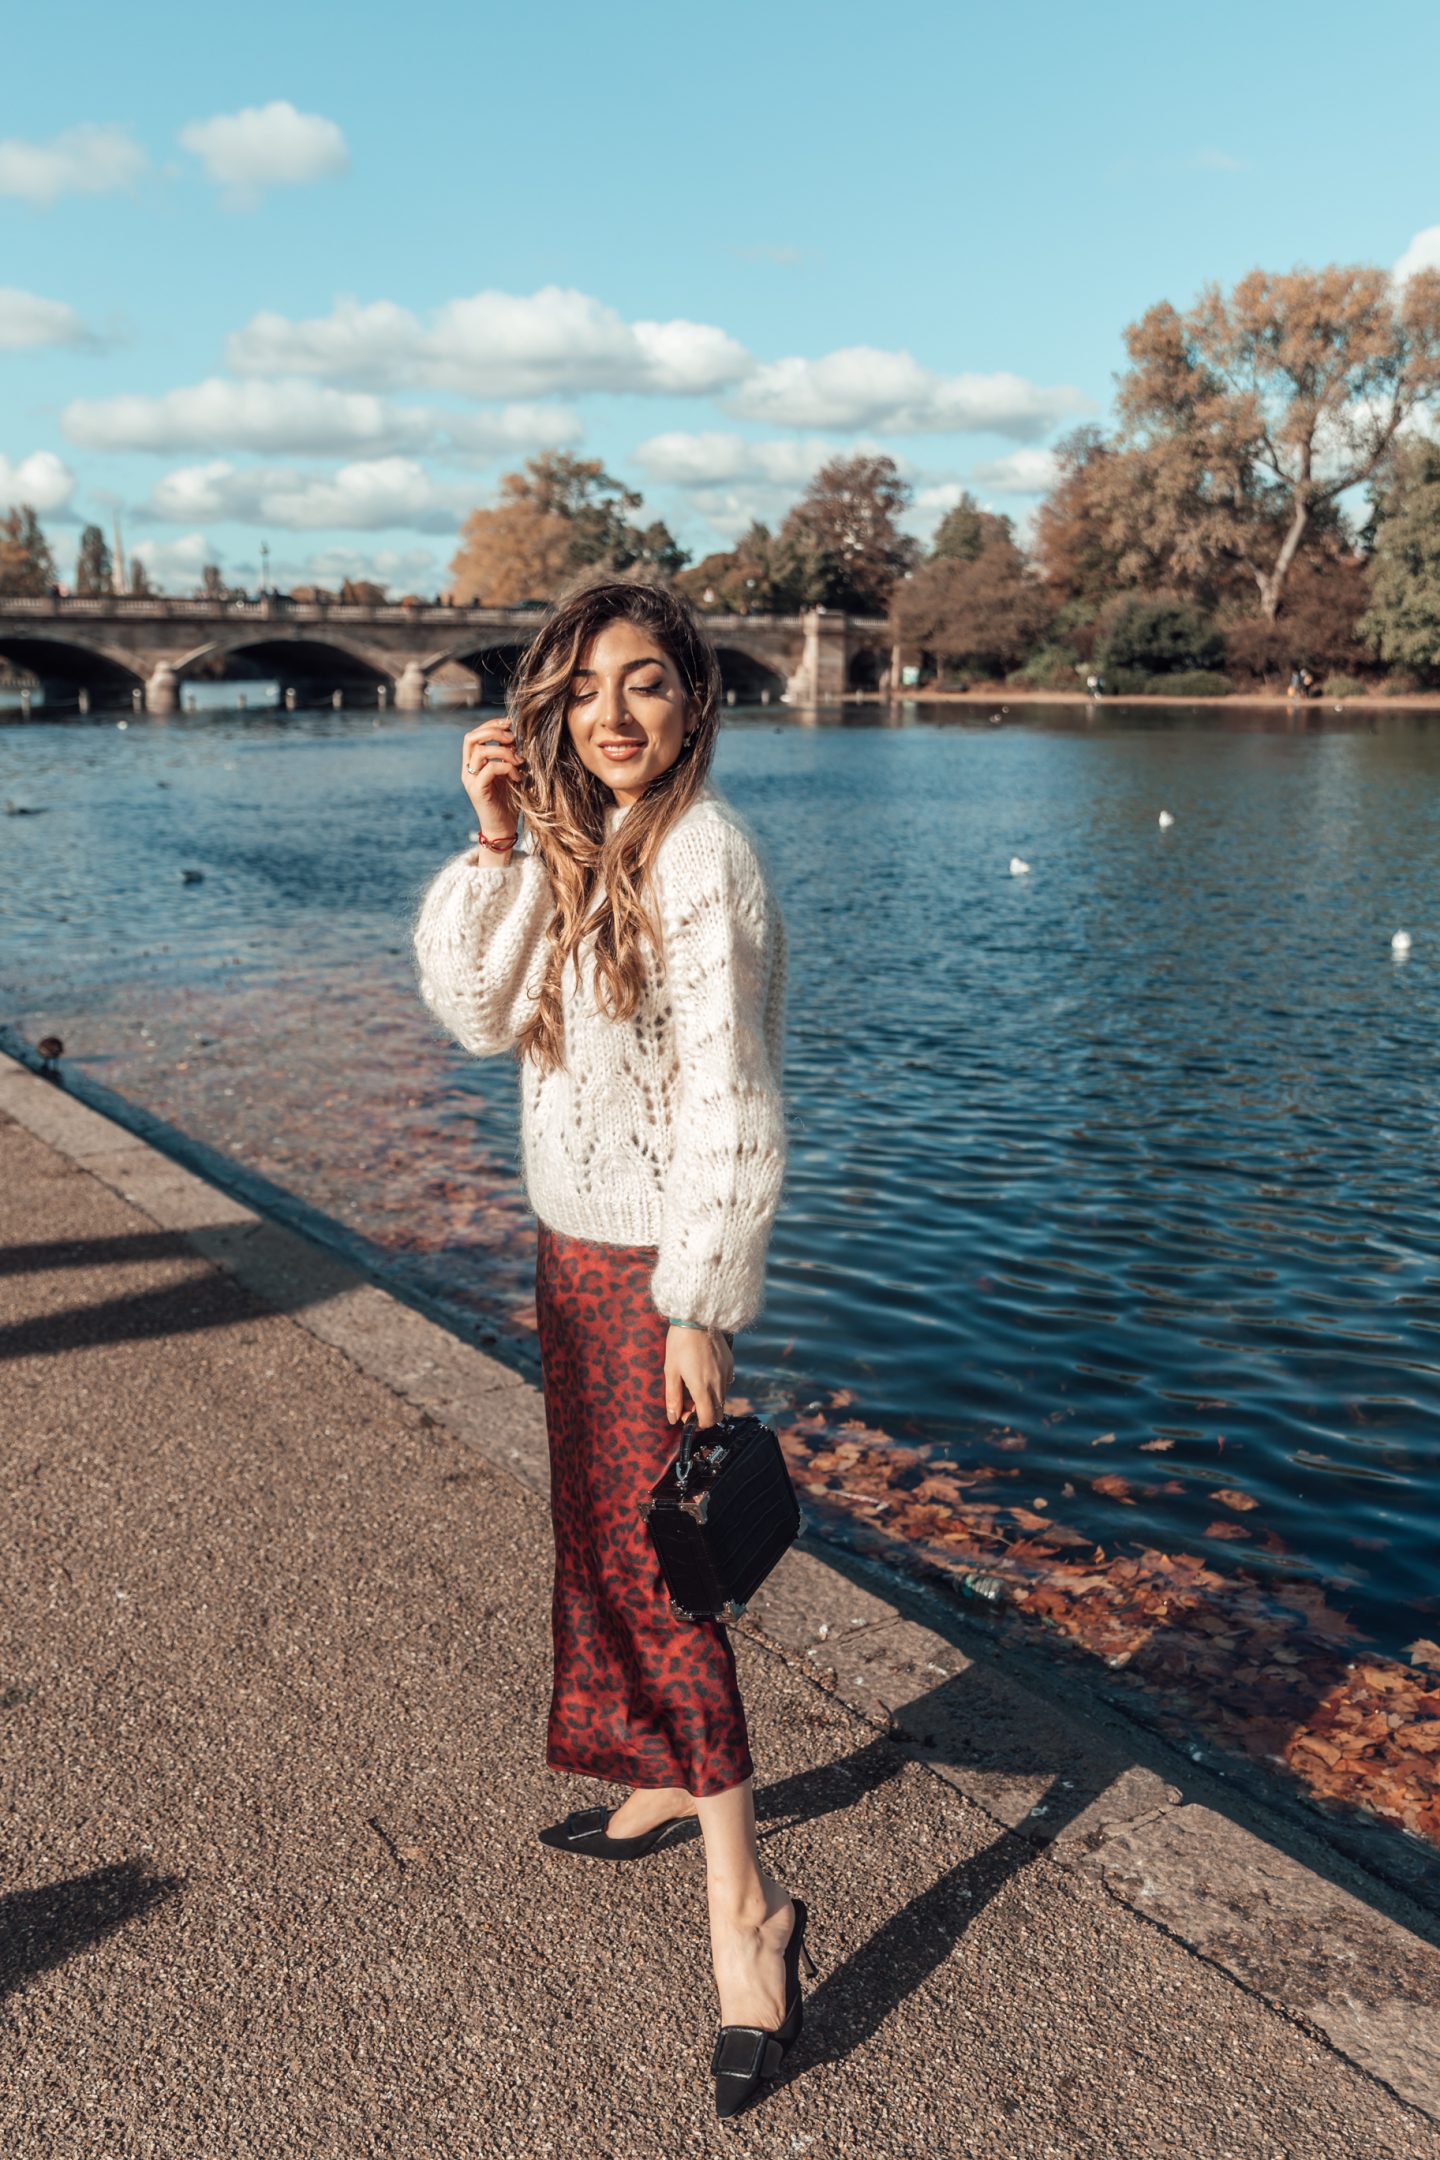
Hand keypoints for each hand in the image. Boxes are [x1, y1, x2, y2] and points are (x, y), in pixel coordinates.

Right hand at [460, 716, 527, 835]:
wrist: (503, 828)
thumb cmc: (508, 801)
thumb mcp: (509, 773)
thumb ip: (508, 755)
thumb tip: (515, 736)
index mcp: (473, 764)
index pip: (474, 735)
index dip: (490, 724)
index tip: (509, 723)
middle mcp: (468, 770)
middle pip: (471, 738)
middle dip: (493, 731)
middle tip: (512, 738)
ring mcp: (470, 780)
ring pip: (481, 751)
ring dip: (504, 751)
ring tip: (519, 761)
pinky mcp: (477, 791)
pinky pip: (490, 769)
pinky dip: (507, 767)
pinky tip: (518, 777)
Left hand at [664, 1325, 734, 1430]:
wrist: (697, 1317)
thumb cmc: (680, 1343)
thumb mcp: (671, 1371)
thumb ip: (672, 1397)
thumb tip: (672, 1419)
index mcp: (702, 1387)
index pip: (708, 1419)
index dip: (696, 1423)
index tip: (684, 1414)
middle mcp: (718, 1383)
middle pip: (717, 1413)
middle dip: (703, 1414)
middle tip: (688, 1402)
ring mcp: (726, 1373)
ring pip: (722, 1399)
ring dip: (709, 1400)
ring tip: (693, 1386)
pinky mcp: (730, 1364)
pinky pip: (726, 1384)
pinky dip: (716, 1388)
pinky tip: (703, 1374)